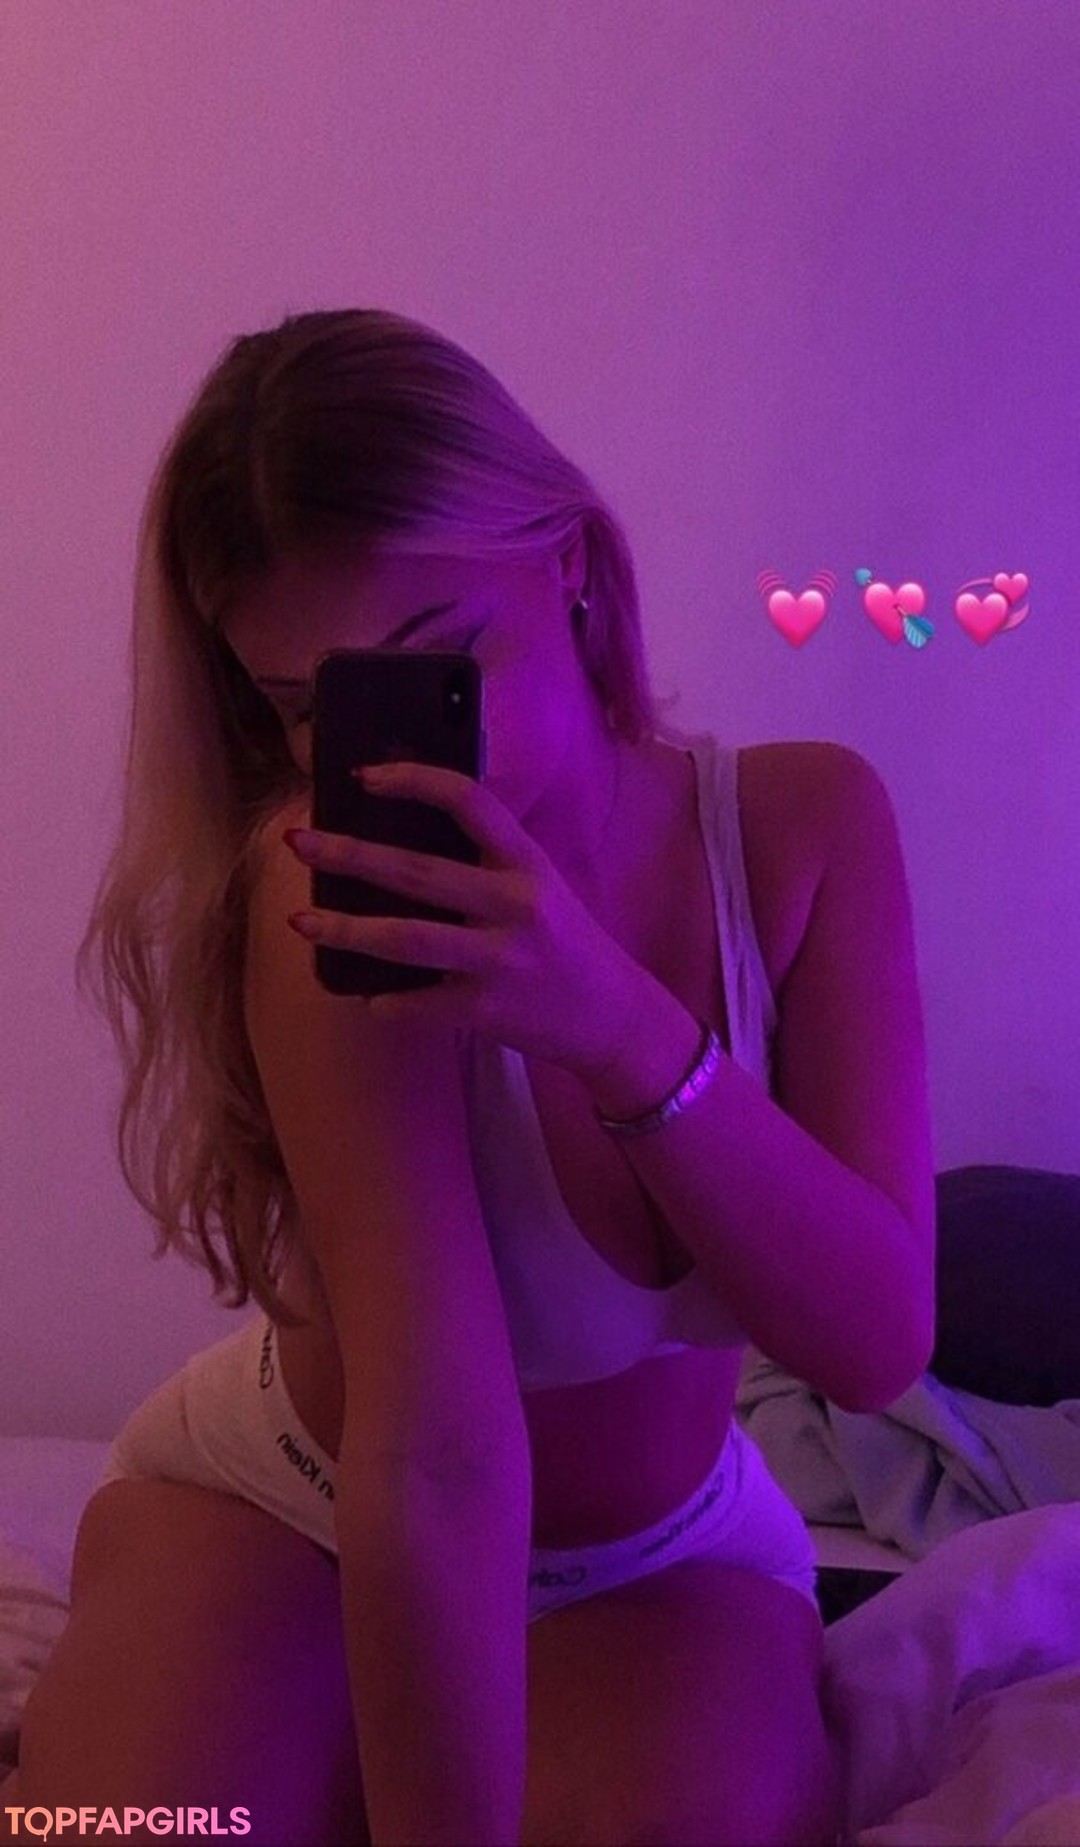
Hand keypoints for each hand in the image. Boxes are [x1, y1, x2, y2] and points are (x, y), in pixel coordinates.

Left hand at [284, 759, 652, 1078]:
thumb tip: (402, 837)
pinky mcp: (487, 1010)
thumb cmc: (566, 943)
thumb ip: (489, 861)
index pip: (469, 801)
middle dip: (350, 855)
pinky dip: (385, 1003)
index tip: (362, 777)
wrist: (614, 1017)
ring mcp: (501, 959)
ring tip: (299, 922)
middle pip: (417, 872)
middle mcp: (515, 904)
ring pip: (406, 939)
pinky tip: (367, 998)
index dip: (413, 781)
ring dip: (344, 931)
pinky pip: (418, 1004)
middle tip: (297, 842)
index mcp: (527, 862)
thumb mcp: (541, 885)